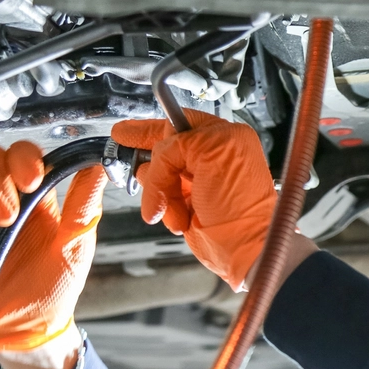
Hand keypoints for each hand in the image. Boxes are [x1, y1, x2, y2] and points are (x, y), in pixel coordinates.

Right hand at [0, 142, 104, 368]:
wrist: (26, 328)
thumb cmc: (55, 287)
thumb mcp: (76, 246)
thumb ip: (84, 207)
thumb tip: (97, 168)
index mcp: (34, 195)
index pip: (22, 154)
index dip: (22, 158)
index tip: (32, 180)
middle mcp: (0, 197)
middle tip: (7, 217)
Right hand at [112, 110, 277, 290]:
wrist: (243, 245)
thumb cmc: (241, 204)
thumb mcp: (212, 153)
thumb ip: (180, 142)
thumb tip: (160, 152)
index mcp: (223, 138)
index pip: (179, 123)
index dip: (151, 128)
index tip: (126, 132)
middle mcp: (212, 159)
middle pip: (164, 149)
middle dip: (151, 162)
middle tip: (125, 153)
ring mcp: (199, 183)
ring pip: (158, 174)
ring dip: (159, 191)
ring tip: (168, 207)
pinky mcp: (190, 205)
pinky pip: (161, 198)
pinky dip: (163, 207)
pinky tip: (177, 218)